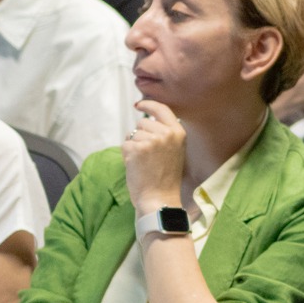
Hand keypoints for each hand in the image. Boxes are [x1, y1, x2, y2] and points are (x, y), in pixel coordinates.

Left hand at [123, 101, 187, 215]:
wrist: (160, 198)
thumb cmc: (166, 178)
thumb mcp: (175, 151)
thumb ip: (165, 134)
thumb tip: (146, 121)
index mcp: (178, 133)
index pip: (162, 109)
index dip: (148, 105)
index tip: (139, 105)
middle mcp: (166, 133)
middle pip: (143, 123)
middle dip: (140, 135)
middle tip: (148, 155)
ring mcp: (151, 140)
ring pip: (132, 134)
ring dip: (133, 146)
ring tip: (144, 162)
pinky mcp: (136, 148)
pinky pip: (125, 145)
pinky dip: (127, 155)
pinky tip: (137, 166)